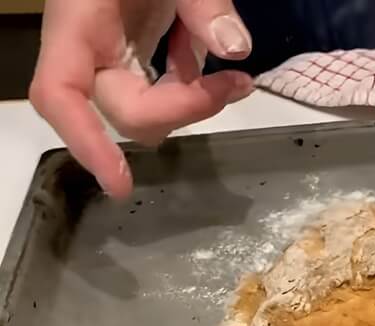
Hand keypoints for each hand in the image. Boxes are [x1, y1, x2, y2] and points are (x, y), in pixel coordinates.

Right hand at [29, 0, 254, 198]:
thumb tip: (234, 49)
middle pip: (125, 111)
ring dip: (193, 101)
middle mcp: (90, 44)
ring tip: (237, 77)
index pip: (62, 95)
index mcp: (79, 22)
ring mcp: (112, 47)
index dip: (86, 143)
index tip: (121, 184)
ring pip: (148, 106)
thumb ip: (201, 2)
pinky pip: (160, 84)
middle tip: (237, 84)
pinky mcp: (134, 45)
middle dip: (184, 110)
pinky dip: (189, 81)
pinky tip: (210, 57)